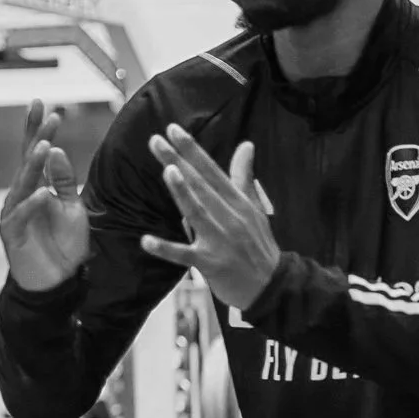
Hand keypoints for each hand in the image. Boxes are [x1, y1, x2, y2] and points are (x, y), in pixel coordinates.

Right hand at [0, 100, 90, 292]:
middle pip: (27, 161)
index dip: (39, 129)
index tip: (47, 105)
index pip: (36, 153)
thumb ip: (64, 182)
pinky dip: (32, 205)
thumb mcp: (72, 209)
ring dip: (33, 165)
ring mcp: (14, 214)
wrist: (56, 282)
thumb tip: (55, 149)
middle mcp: (21, 195)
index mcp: (35, 187)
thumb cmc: (63, 245)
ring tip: (44, 145)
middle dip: (35, 136)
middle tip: (45, 112)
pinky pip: (21, 216)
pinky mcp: (12, 235)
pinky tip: (42, 193)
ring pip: (22, 185)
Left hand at [142, 123, 280, 309]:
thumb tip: (246, 144)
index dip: (193, 150)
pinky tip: (146, 241)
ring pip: (198, 213)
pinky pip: (184, 255)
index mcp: (239, 203)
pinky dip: (166, 249)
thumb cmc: (259, 246)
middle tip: (156, 140)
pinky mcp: (211, 264)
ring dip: (182, 192)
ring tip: (167, 170)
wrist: (272, 287)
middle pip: (201, 186)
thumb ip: (244, 177)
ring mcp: (221, 241)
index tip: (174, 130)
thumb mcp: (255, 209)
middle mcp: (231, 218)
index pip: (212, 171)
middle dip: (179, 161)